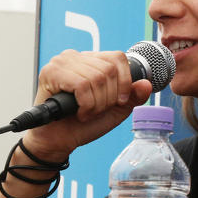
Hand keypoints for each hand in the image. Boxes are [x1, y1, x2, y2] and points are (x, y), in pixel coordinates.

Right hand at [24, 49, 152, 160]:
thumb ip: (133, 96)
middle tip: (96, 110)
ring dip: (97, 103)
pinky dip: (86, 105)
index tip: (118, 101)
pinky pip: (82, 85)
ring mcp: (62, 62)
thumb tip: (146, 83)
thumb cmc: (85, 123)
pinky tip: (79, 113)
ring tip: (87, 112)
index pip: (118, 58)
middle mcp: (76, 56)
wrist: (60, 140)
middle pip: (109, 70)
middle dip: (109, 97)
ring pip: (97, 78)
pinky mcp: (51, 73)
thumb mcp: (117, 109)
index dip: (124, 82)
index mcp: (91, 60)